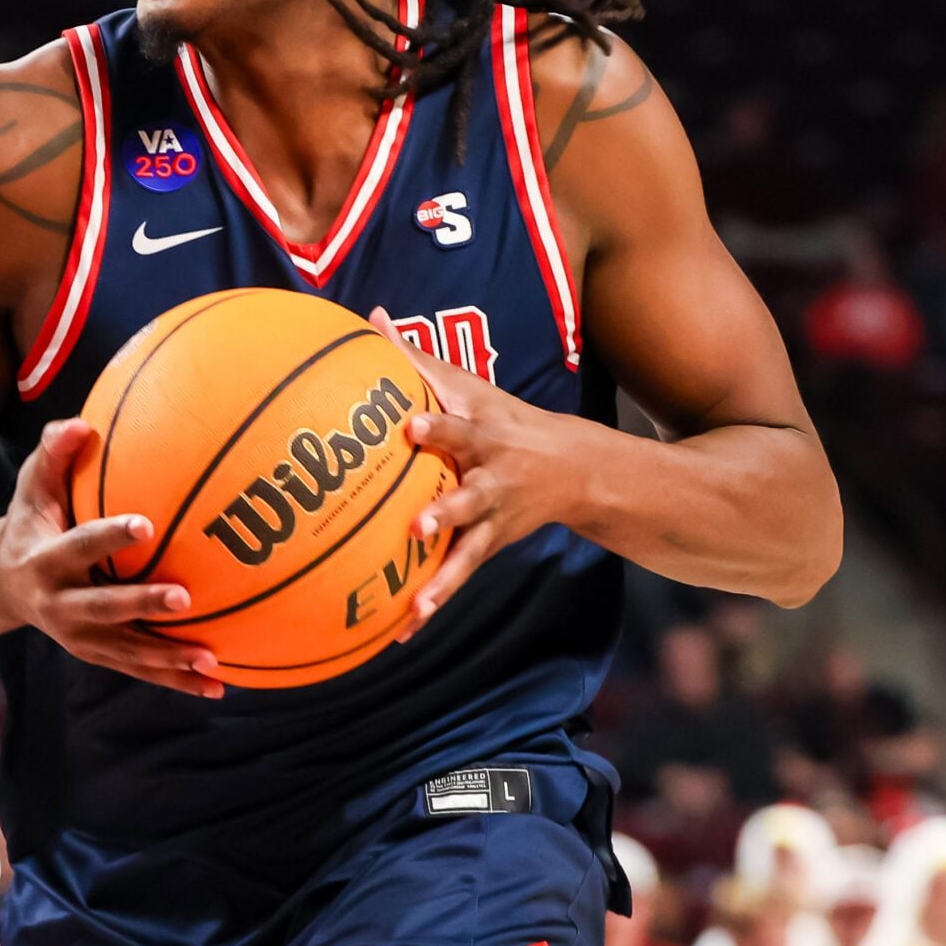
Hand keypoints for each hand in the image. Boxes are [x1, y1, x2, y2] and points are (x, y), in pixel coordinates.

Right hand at [0, 418, 223, 697]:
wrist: (1, 586)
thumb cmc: (30, 523)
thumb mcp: (32, 487)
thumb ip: (53, 453)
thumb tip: (81, 424)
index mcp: (45, 561)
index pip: (80, 546)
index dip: (110, 536)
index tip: (146, 525)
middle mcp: (60, 605)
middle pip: (105, 608)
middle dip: (143, 605)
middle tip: (185, 598)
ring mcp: (79, 637)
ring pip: (127, 652)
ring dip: (168, 659)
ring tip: (210, 662)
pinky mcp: (97, 655)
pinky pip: (139, 670)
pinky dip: (176, 679)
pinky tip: (216, 684)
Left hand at [371, 309, 586, 639]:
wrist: (575, 468)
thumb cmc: (501, 418)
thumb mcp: (467, 385)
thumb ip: (415, 357)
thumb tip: (370, 316)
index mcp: (480, 432)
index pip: (456, 424)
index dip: (436, 426)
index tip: (409, 428)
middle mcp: (490, 475)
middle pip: (468, 493)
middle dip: (445, 510)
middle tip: (417, 526)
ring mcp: (493, 515)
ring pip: (468, 547)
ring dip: (444, 575)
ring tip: (419, 603)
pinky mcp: (490, 543)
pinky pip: (459, 576)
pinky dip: (433, 601)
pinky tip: (403, 629)